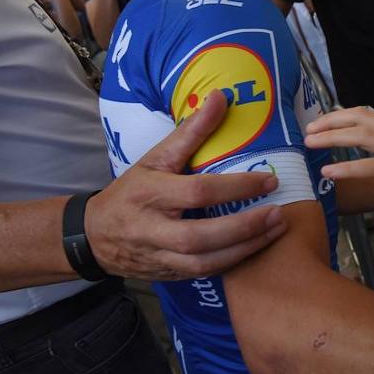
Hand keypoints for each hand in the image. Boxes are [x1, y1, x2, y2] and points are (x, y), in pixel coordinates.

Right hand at [84, 90, 288, 279]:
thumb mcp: (154, 158)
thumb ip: (190, 132)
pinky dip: (231, 263)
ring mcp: (159, 257)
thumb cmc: (131, 190)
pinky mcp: (168, 275)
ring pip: (203, 263)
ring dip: (244, 249)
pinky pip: (203, 274)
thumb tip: (220, 97)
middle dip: (243, 228)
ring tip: (277, 230)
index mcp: (150, 193)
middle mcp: (152, 229)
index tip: (270, 179)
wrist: (95, 236)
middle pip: (199, 237)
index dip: (235, 187)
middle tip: (278, 213)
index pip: (197, 192)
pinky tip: (257, 248)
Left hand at [305, 107, 373, 219]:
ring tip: (309, 142)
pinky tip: (328, 173)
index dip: (346, 115)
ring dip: (331, 137)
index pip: (372, 115)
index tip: (328, 120)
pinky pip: (372, 166)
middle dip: (331, 121)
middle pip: (361, 118)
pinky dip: (347, 168)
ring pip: (361, 135)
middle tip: (309, 129)